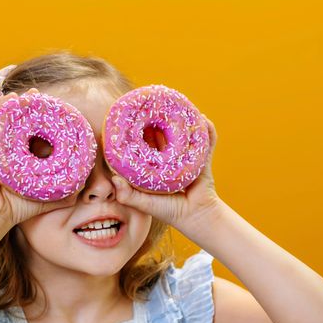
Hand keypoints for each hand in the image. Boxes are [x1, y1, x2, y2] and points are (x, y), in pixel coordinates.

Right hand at [0, 88, 77, 232]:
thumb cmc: (17, 208)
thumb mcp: (44, 196)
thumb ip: (62, 192)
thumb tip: (81, 188)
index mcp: (12, 150)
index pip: (20, 123)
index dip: (31, 110)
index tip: (44, 101)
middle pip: (5, 115)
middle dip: (17, 102)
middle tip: (32, 95)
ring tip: (11, 99)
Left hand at [109, 115, 223, 231]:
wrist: (196, 217)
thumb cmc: (168, 211)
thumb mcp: (144, 203)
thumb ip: (128, 195)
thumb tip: (114, 180)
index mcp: (155, 165)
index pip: (144, 144)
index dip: (139, 132)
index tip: (132, 117)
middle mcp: (170, 158)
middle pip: (165, 133)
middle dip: (161, 120)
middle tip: (156, 106)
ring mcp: (187, 157)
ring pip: (185, 135)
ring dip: (184, 121)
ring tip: (179, 106)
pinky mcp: (203, 160)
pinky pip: (208, 143)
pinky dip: (208, 131)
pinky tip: (204, 119)